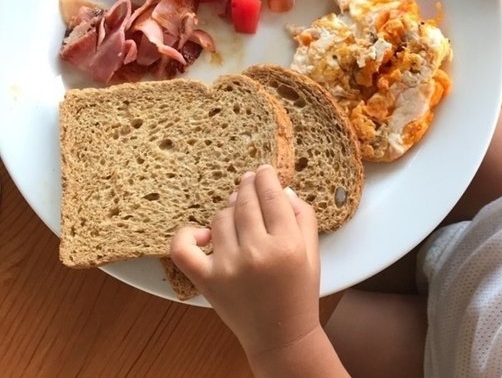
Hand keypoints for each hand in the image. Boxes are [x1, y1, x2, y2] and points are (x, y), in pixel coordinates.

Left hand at [171, 165, 320, 357]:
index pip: (272, 195)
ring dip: (230, 210)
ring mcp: (228, 266)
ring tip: (240, 215)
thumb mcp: (313, 253)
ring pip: (220, 217)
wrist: (280, 335)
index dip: (266, 177)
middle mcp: (256, 252)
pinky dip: (188, 235)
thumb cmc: (299, 293)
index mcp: (287, 244)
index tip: (263, 171)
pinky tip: (203, 233)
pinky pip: (183, 247)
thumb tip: (283, 190)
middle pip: (246, 202)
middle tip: (248, 181)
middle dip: (248, 186)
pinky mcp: (206, 279)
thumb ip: (303, 218)